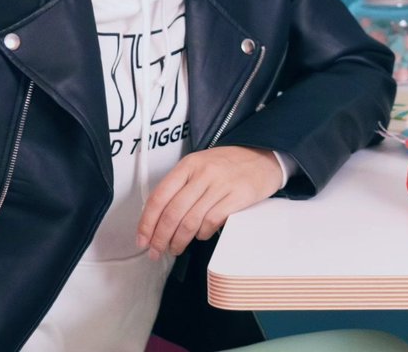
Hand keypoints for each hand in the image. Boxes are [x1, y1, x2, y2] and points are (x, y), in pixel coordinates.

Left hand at [137, 146, 282, 259]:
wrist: (265, 156)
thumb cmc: (229, 165)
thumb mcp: (201, 165)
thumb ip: (180, 186)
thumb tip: (156, 219)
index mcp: (189, 164)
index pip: (159, 197)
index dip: (146, 223)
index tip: (142, 239)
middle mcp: (203, 173)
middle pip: (172, 213)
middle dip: (160, 238)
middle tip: (156, 251)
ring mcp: (221, 184)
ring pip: (190, 221)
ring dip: (179, 241)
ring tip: (176, 248)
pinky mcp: (238, 196)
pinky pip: (212, 222)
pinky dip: (202, 234)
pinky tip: (201, 235)